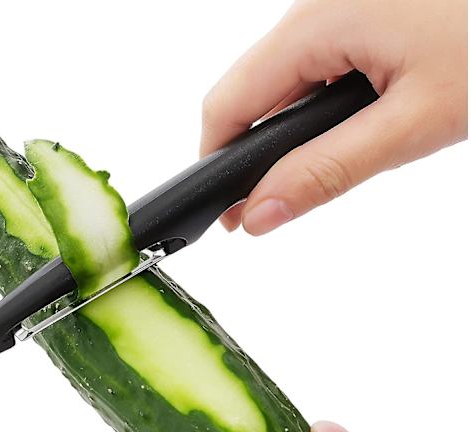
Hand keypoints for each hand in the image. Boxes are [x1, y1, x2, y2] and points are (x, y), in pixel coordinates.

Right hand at [201, 0, 467, 234]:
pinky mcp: (356, 16)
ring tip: (311, 171)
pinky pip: (311, 68)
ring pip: (279, 83)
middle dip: (248, 153)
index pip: (228, 104)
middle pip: (247, 93)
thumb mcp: (413, 121)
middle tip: (269, 206)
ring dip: (283, 134)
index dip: (217, 163)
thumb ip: (327, 171)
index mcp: (317, 24)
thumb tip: (262, 212)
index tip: (229, 211)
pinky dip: (311, 109)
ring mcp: (334, 9)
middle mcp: (314, 8)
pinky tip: (342, 128)